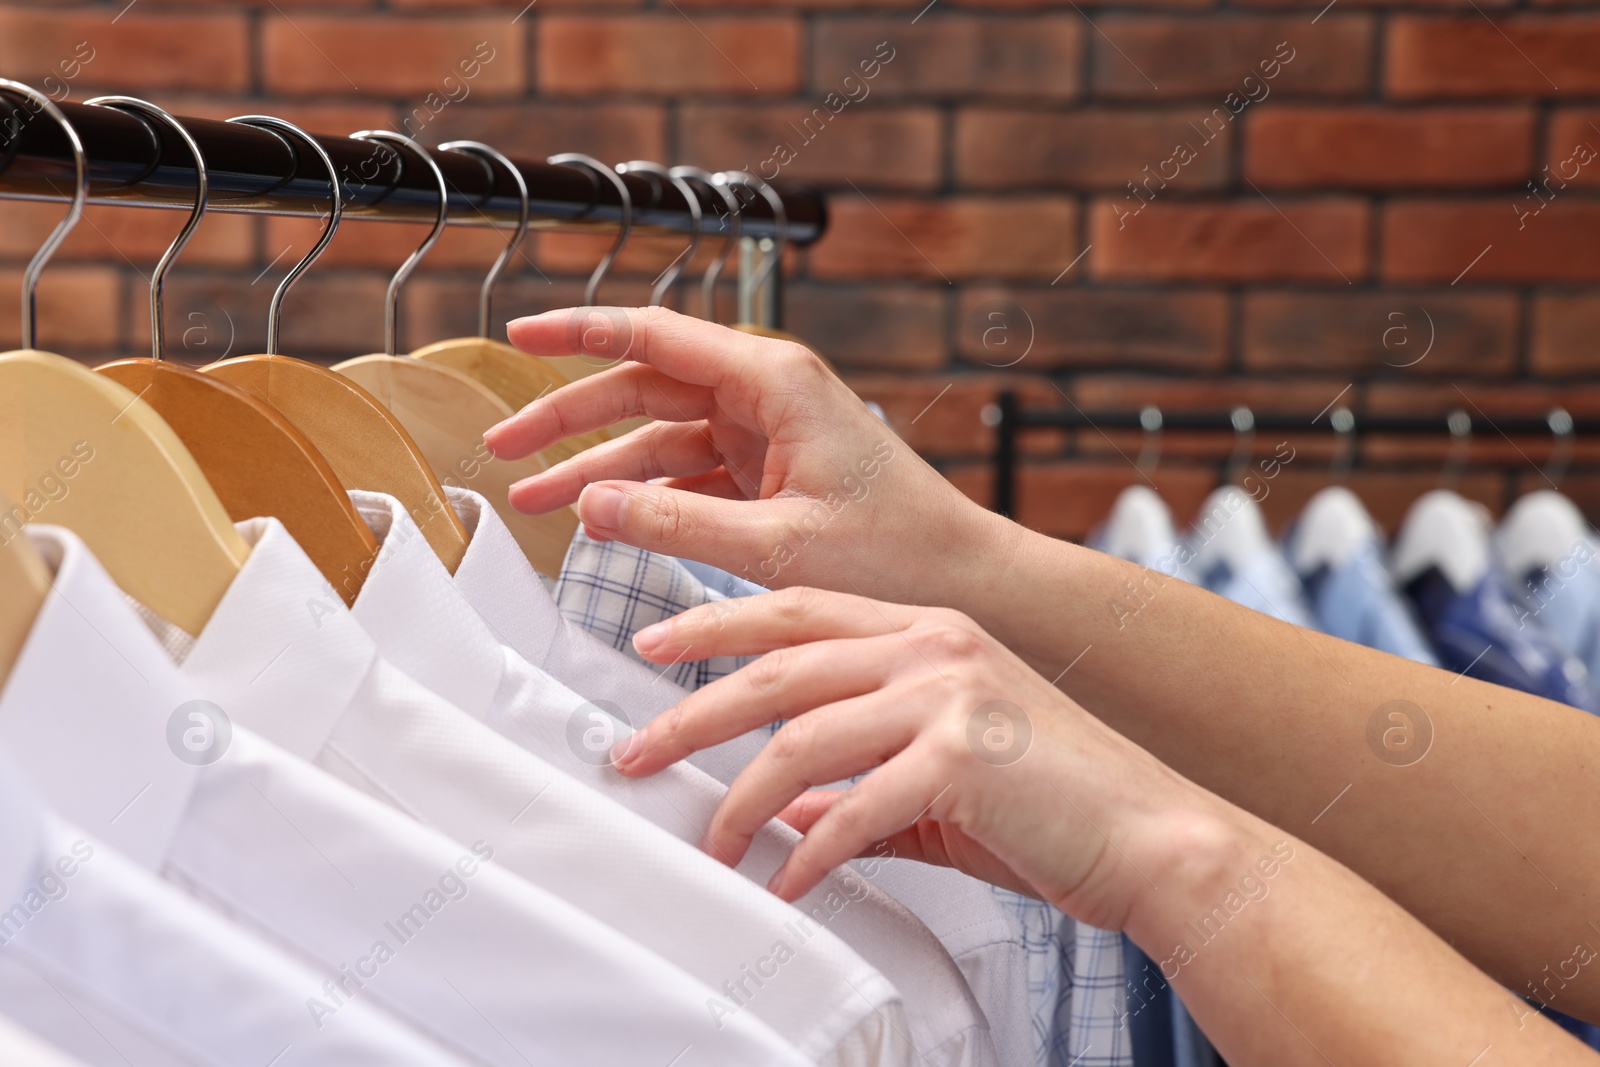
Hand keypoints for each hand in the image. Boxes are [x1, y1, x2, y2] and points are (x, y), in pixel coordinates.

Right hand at [483, 306, 1011, 607]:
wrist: (963, 580)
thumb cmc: (897, 553)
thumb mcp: (777, 546)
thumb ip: (677, 524)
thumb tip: (591, 507)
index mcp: (774, 381)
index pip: (656, 336)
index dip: (580, 332)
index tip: (520, 332)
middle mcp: (766, 393)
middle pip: (643, 387)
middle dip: (569, 419)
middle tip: (503, 447)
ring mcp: (766, 432)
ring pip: (658, 435)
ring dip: (598, 468)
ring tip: (534, 501)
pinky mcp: (769, 471)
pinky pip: (687, 472)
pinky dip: (644, 496)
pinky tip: (600, 521)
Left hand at [609, 585, 1245, 934]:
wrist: (1155, 835)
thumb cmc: (1055, 801)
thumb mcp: (945, 772)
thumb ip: (862, 782)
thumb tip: (790, 815)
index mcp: (927, 629)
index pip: (795, 610)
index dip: (712, 622)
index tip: (651, 640)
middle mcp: (933, 646)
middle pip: (776, 665)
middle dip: (690, 711)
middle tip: (637, 751)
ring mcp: (950, 696)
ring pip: (801, 738)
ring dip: (741, 800)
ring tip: (713, 843)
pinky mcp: (964, 760)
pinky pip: (854, 811)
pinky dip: (811, 854)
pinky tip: (789, 884)